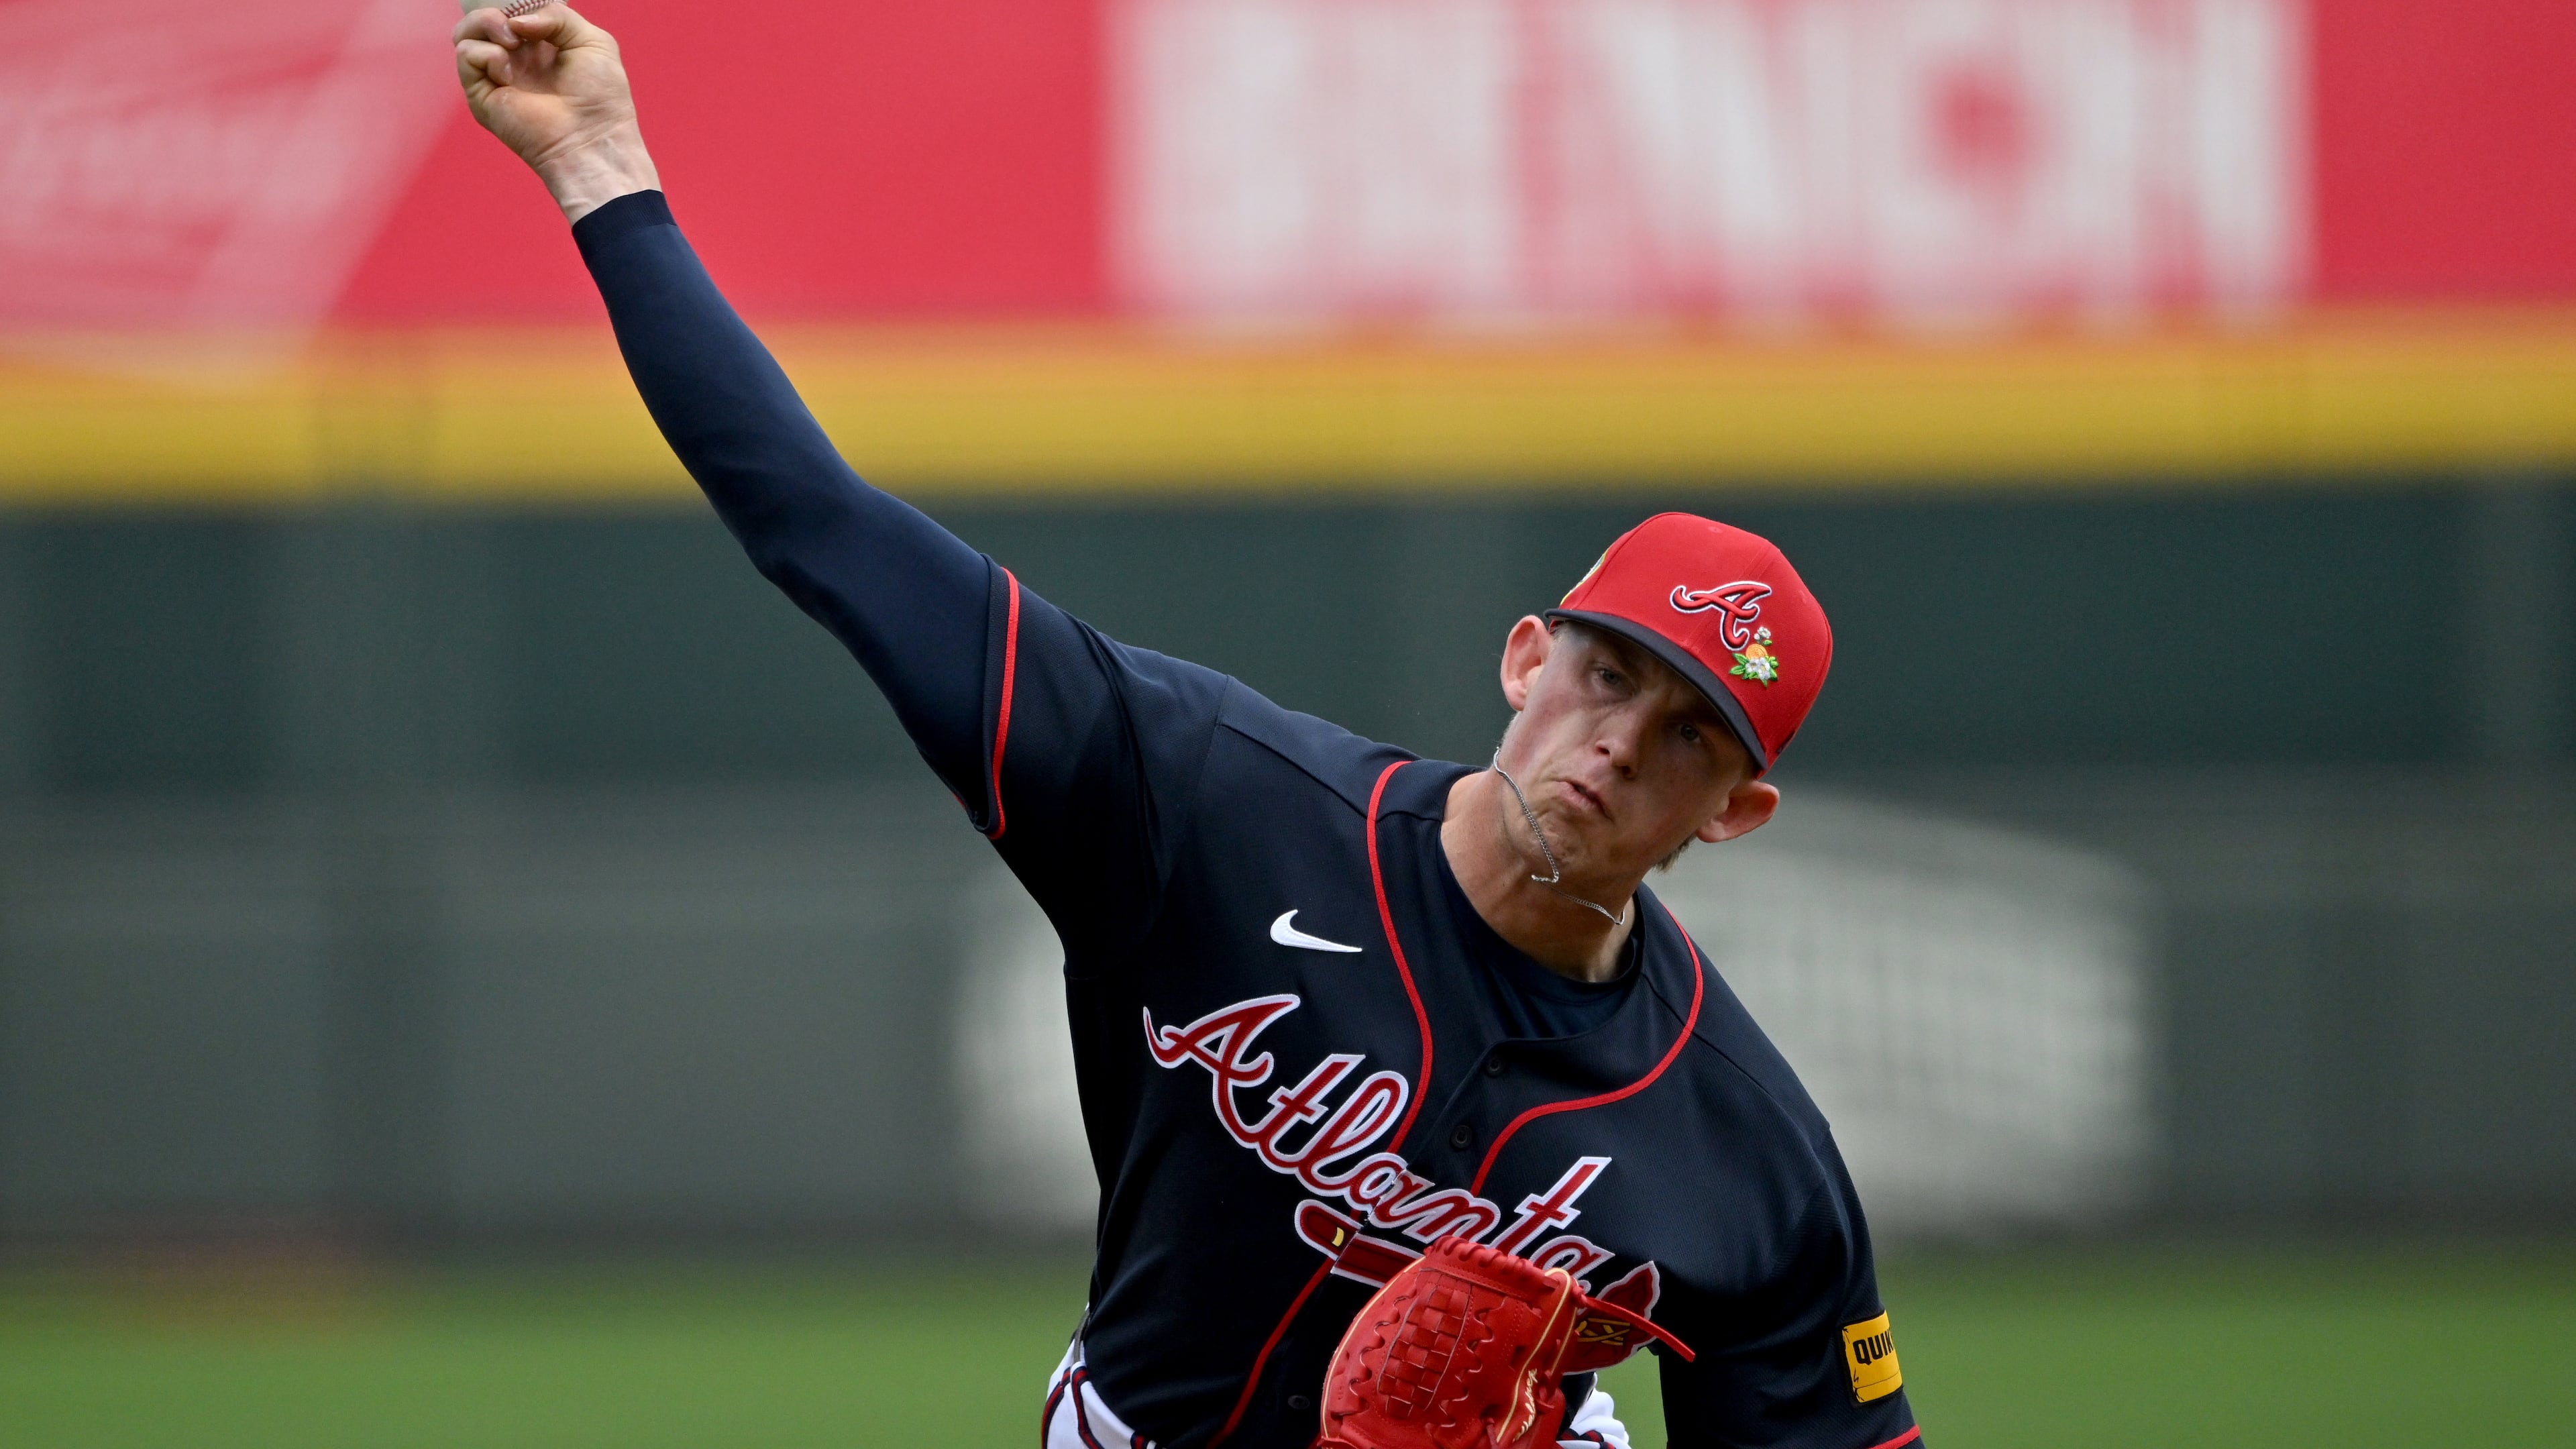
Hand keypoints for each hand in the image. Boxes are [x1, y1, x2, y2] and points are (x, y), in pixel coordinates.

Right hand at [453, 3, 659, 222]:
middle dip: (494, 12)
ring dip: (486, 25)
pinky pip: (465, 56)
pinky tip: (509, 72)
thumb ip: (556, 15)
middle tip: (516, 30)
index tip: (530, 13)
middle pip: (481, 19)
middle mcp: (515, 60)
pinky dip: (486, 54)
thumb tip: (515, 22)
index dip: (515, 6)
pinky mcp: (481, 96)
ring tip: (513, 44)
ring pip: (465, 33)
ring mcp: (496, 77)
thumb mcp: (593, 41)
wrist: (592, 140)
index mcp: (540, 47)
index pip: (510, 13)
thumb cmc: (601, 98)